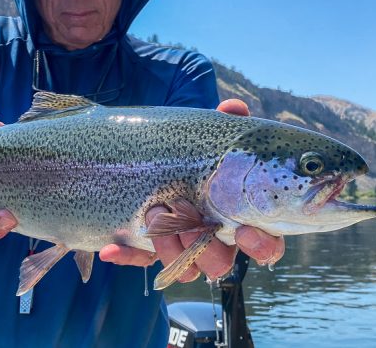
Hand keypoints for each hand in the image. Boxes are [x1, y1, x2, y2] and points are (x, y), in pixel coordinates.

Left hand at [100, 99, 284, 281]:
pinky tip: (110, 249)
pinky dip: (126, 255)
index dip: (259, 245)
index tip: (244, 229)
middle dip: (207, 247)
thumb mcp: (213, 138)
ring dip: (169, 246)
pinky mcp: (150, 248)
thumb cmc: (200, 152)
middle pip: (220, 263)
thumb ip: (229, 125)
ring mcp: (181, 246)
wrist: (159, 155)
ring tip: (155, 213)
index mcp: (242, 218)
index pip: (264, 245)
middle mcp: (214, 240)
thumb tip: (234, 108)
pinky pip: (139, 260)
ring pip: (184, 266)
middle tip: (192, 220)